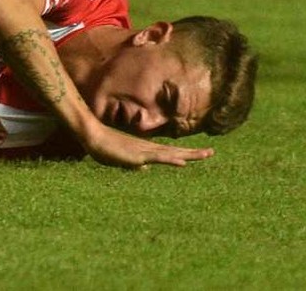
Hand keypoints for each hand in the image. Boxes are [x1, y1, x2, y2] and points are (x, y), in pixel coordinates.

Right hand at [82, 122, 213, 168]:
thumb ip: (135, 164)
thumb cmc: (106, 148)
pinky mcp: (140, 155)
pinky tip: (182, 162)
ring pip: (172, 153)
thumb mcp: (123, 160)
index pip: (170, 152)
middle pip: (176, 151)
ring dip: (189, 154)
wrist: (94, 137)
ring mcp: (146, 151)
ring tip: (206, 155)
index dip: (185, 153)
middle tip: (212, 152)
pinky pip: (159, 158)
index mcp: (147, 151)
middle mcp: (150, 149)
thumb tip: (146, 168)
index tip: (199, 154)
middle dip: (194, 153)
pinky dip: (172, 159)